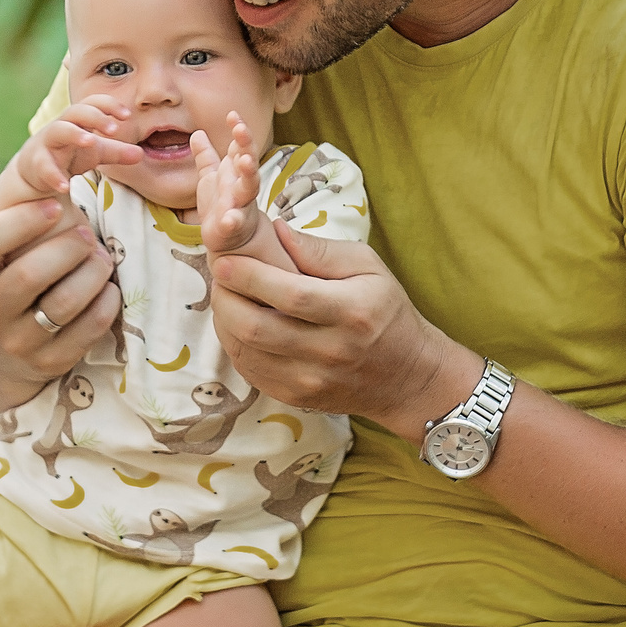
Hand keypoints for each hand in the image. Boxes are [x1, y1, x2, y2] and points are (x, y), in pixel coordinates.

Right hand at [0, 197, 118, 408]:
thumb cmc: (1, 282)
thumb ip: (12, 217)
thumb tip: (58, 155)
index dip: (21, 222)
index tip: (55, 204)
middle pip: (29, 275)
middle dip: (68, 247)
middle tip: (88, 234)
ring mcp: (15, 343)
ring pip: (62, 304)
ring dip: (92, 274)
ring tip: (103, 258)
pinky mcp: (48, 364)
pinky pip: (86, 329)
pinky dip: (105, 303)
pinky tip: (108, 288)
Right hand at [8, 96, 142, 200]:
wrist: (36, 171)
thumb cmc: (69, 155)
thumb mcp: (96, 153)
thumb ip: (117, 152)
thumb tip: (141, 154)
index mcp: (78, 121)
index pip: (92, 103)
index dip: (108, 105)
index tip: (126, 114)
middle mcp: (61, 127)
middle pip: (75, 112)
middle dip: (94, 116)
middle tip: (114, 129)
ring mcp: (46, 143)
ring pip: (57, 131)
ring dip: (74, 134)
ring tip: (91, 141)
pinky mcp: (36, 163)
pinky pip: (44, 166)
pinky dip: (54, 175)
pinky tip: (65, 187)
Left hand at [190, 113, 264, 257]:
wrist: (229, 238)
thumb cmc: (222, 204)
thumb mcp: (211, 177)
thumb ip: (205, 156)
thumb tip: (198, 133)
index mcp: (235, 172)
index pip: (240, 146)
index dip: (239, 130)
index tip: (232, 115)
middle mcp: (240, 185)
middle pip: (248, 161)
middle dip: (246, 145)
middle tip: (241, 129)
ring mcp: (239, 205)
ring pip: (248, 187)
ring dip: (248, 174)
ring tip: (245, 161)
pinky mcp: (232, 227)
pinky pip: (234, 222)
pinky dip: (233, 220)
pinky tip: (229, 219)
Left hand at [212, 226, 480, 434]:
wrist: (406, 377)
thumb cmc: (386, 313)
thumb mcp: (368, 268)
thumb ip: (320, 250)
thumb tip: (275, 230)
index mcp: (351, 312)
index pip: (290, 295)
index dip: (250, 277)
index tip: (226, 260)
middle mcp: (330, 351)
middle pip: (258, 328)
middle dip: (226, 298)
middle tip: (219, 276)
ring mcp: (310, 380)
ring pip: (246, 351)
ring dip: (225, 320)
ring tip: (226, 295)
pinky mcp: (296, 397)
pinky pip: (250, 371)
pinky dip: (235, 345)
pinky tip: (238, 324)